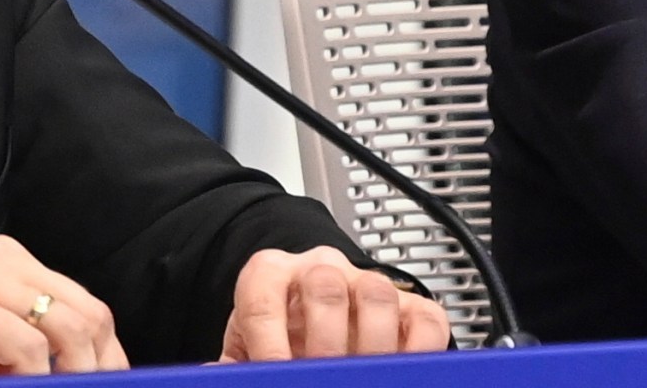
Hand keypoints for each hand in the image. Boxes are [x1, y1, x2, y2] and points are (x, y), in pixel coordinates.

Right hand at [0, 236, 128, 379]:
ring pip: (68, 326)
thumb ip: (4, 357)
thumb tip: (57, 381)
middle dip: (103, 367)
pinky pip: (26, 345)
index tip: (110, 386)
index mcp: (1, 265)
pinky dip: (35, 377)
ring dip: (76, 375)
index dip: (107, 357)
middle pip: (89, 313)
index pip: (81, 307)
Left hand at [215, 247, 449, 361]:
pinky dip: (421, 349)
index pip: (263, 296)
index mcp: (271, 274)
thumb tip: (220, 376)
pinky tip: (400, 371)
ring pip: (376, 295)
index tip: (275, 372)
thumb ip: (236, 360)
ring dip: (370, 346)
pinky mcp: (412, 306)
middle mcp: (321, 270)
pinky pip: (427, 319)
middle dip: (322, 343)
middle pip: (324, 285)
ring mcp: (368, 285)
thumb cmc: (280, 334)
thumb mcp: (248, 345)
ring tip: (358, 375)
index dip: (267, 341)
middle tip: (321, 374)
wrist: (315, 319)